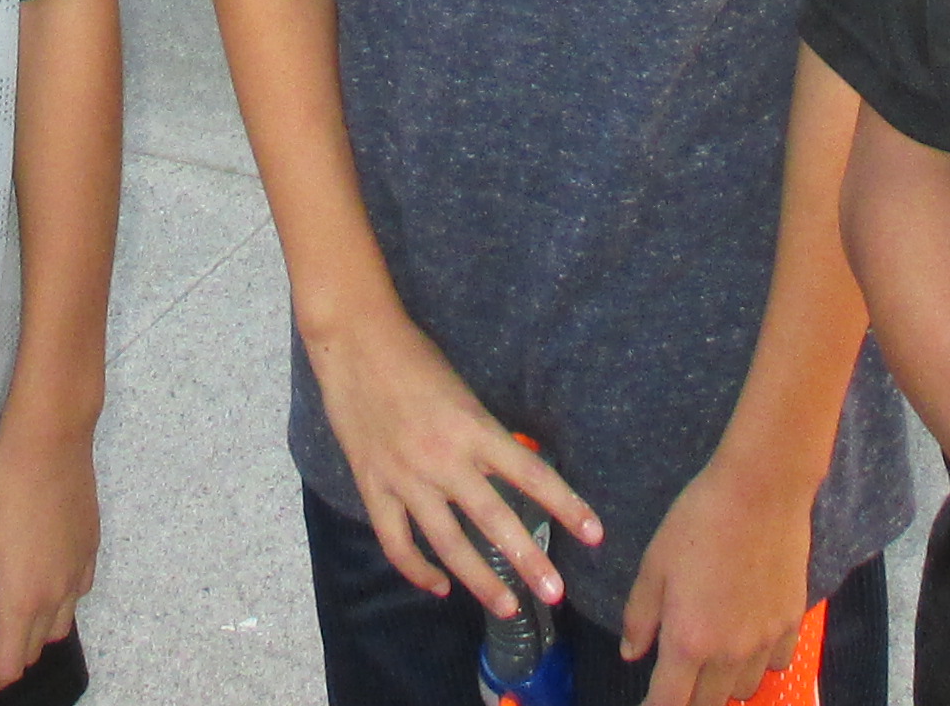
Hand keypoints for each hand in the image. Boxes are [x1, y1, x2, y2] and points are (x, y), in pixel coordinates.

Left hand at [0, 413, 98, 699]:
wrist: (51, 437)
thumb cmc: (2, 482)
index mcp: (23, 597)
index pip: (6, 666)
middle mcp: (57, 593)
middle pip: (31, 651)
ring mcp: (79, 572)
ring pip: (57, 628)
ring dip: (27, 634)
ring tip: (3, 611)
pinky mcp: (90, 549)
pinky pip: (75, 596)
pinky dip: (53, 606)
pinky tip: (35, 580)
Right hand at [303, 298, 599, 621]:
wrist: (354, 342)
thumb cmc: (415, 357)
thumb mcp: (463, 393)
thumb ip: (483, 435)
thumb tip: (509, 473)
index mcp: (473, 428)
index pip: (530, 474)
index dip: (566, 504)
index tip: (595, 534)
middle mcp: (444, 458)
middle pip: (493, 519)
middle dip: (527, 560)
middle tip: (554, 594)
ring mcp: (406, 477)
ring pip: (447, 542)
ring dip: (479, 579)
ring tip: (507, 606)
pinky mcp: (373, 487)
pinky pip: (397, 541)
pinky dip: (417, 570)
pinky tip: (439, 586)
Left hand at [619, 449, 816, 705]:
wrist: (761, 491)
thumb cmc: (698, 522)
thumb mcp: (654, 565)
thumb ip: (640, 616)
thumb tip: (631, 653)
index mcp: (688, 641)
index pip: (669, 703)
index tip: (647, 705)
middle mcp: (729, 652)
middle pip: (708, 705)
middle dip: (688, 700)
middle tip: (677, 679)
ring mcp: (765, 640)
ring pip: (744, 690)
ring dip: (723, 685)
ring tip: (712, 660)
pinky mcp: (792, 622)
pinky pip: (776, 665)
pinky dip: (759, 664)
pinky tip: (748, 640)